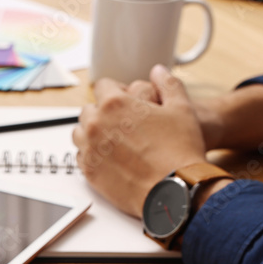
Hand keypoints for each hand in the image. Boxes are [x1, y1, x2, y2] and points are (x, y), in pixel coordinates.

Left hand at [73, 65, 207, 216]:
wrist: (173, 191)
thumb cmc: (179, 151)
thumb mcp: (182, 109)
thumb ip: (168, 84)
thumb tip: (158, 71)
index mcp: (115, 104)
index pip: (102, 86)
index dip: (116, 90)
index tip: (124, 99)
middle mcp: (96, 125)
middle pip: (89, 109)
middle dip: (103, 112)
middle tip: (122, 123)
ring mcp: (89, 149)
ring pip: (80, 132)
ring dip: (93, 132)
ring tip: (115, 140)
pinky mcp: (88, 172)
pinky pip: (81, 155)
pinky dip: (92, 153)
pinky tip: (111, 157)